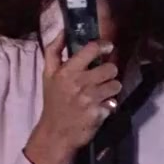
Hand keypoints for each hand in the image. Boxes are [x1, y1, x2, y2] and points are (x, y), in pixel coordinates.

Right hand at [23, 34, 121, 163]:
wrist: (55, 133)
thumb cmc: (53, 101)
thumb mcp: (48, 75)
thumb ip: (53, 51)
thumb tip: (63, 30)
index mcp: (67, 71)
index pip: (91, 49)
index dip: (103, 46)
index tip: (108, 47)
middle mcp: (79, 83)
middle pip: (110, 68)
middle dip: (109, 72)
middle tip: (103, 77)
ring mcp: (90, 99)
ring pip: (116, 84)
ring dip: (112, 88)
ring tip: (103, 92)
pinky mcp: (98, 113)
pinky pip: (114, 102)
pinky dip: (110, 104)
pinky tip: (100, 106)